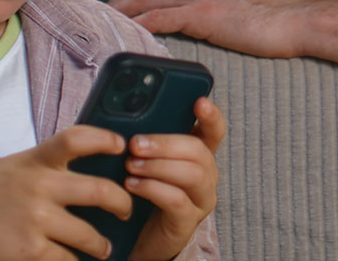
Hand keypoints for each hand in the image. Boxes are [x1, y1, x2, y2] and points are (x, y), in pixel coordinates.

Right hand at [0, 125, 131, 260]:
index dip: (104, 139)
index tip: (121, 145)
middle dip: (122, 204)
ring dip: (102, 245)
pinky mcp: (30, 251)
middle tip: (125, 211)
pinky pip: (68, 260)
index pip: (76, 139)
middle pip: (99, 191)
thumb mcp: (17, 165)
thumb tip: (90, 162)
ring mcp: (36, 220)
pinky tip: (76, 260)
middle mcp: (39, 187)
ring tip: (103, 248)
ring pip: (89, 235)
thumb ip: (48, 163)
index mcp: (36, 161)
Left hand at [109, 0, 312, 57]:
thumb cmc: (282, 19)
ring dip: (119, 18)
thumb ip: (219, 13)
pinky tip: (122, 36)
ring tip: (96, 32)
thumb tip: (206, 28)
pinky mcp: (202, 13)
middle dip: (117, 9)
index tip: (114, 16)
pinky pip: (159, 18)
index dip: (133, 4)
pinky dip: (137, 26)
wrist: (305, 18)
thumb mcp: (242, 8)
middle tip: (91, 23)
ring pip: (145, 4)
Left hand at [127, 97, 225, 260]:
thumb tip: (123, 116)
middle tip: (136, 143)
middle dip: (166, 143)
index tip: (200, 101)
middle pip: (198, 150)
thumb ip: (144, 139)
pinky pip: (177, 200)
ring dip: (158, 166)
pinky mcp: (187, 221)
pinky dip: (153, 189)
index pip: (214, 131)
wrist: (136, 235)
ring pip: (192, 174)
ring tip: (131, 165)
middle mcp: (206, 175)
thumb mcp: (144, 160)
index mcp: (197, 154)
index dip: (211, 116)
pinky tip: (132, 185)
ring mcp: (200, 199)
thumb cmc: (140, 190)